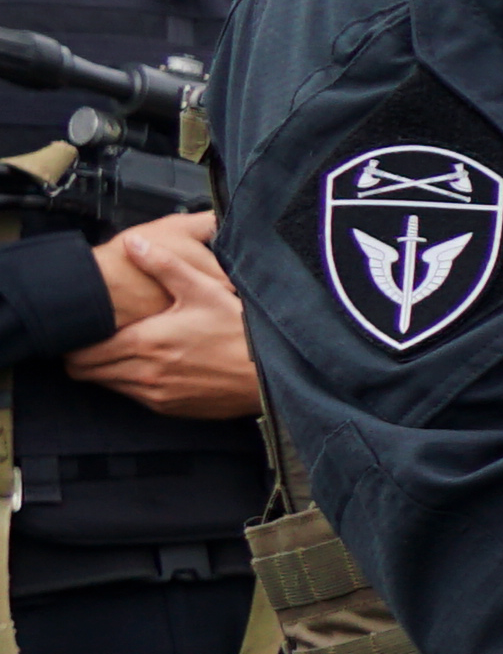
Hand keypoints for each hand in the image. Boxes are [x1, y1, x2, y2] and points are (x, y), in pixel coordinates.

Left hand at [68, 219, 258, 419]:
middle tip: (101, 339)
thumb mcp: (204, 290)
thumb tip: (134, 244)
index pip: (81, 354)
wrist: (274, 375)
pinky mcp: (172, 409)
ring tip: (128, 350)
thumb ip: (163, 265)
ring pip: (108, 386)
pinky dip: (134, 384)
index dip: (77, 341)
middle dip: (87, 356)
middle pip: (87, 373)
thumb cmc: (241, 333)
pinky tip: (154, 366)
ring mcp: (158, 396)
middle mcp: (144, 375)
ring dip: (110, 370)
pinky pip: (136, 399)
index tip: (86, 329)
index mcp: (144, 343)